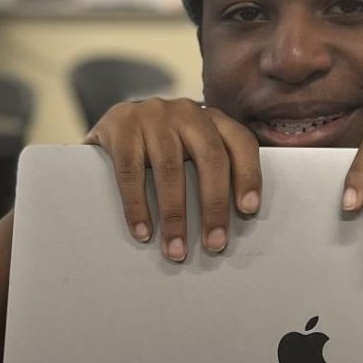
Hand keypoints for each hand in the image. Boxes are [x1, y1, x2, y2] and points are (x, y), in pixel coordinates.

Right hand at [85, 98, 261, 261]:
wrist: (113, 123)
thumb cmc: (162, 148)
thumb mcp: (192, 149)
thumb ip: (213, 170)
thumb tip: (237, 220)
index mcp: (212, 119)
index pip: (241, 143)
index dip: (249, 175)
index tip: (249, 210)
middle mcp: (187, 112)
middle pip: (210, 158)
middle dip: (214, 205)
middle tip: (214, 244)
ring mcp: (153, 115)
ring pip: (170, 169)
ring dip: (174, 215)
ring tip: (176, 250)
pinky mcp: (121, 126)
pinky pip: (131, 171)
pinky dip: (137, 206)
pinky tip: (143, 232)